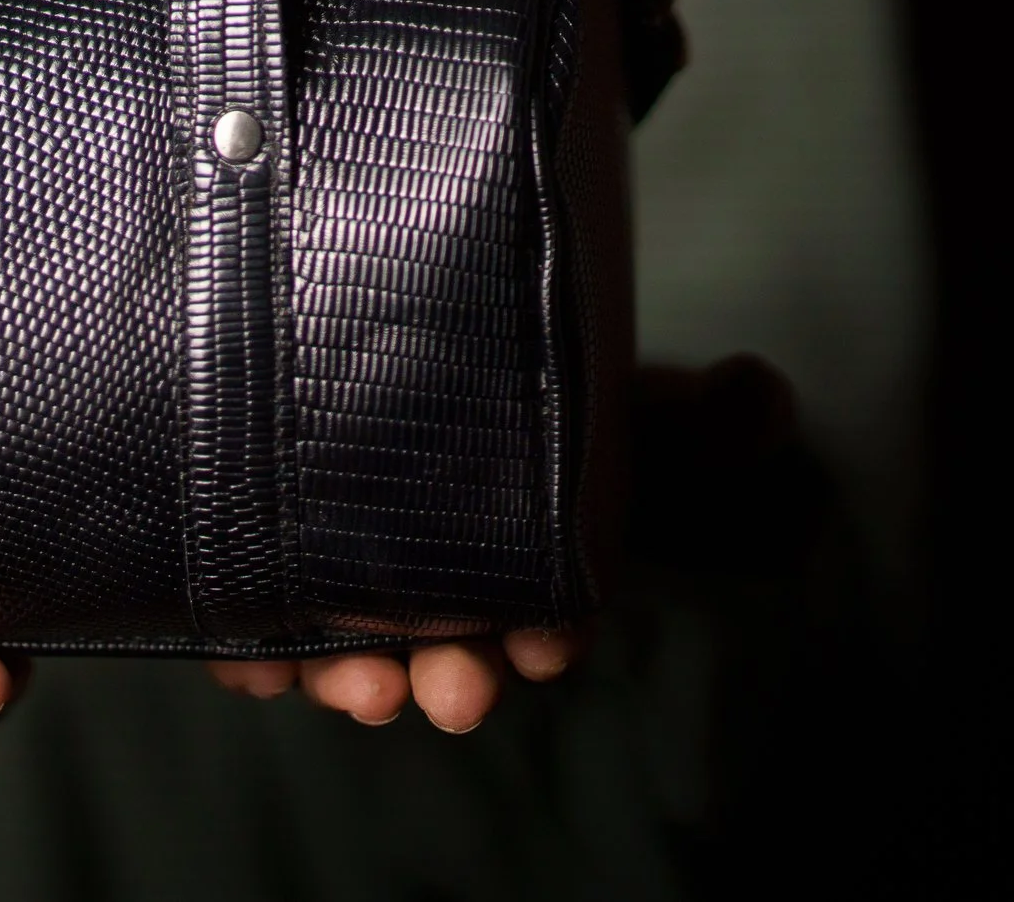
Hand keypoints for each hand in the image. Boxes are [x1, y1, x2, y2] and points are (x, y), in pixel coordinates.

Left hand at [208, 354, 808, 727]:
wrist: (420, 320)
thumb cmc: (543, 379)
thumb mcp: (632, 393)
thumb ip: (706, 407)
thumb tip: (763, 393)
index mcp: (522, 554)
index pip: (540, 614)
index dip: (543, 638)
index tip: (544, 650)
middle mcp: (434, 570)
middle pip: (438, 643)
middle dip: (448, 676)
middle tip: (454, 692)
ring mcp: (346, 564)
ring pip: (345, 641)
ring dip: (351, 677)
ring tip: (354, 685)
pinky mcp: (266, 544)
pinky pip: (251, 609)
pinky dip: (251, 645)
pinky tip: (250, 658)